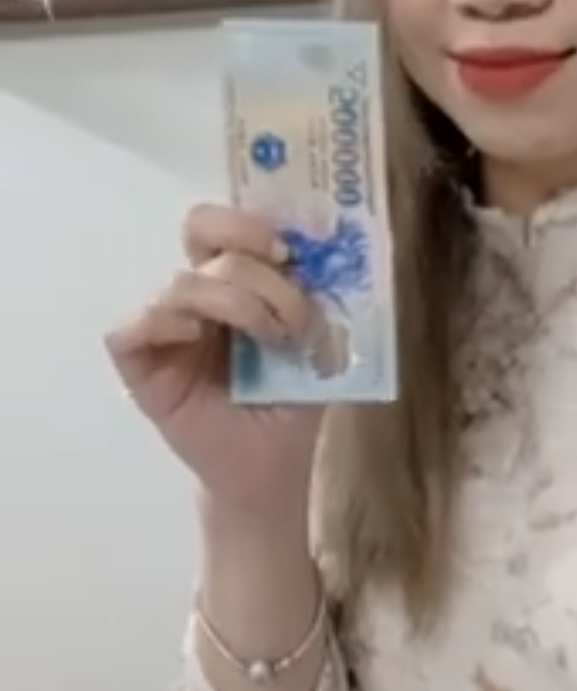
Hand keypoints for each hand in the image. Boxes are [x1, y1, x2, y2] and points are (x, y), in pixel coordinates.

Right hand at [104, 205, 325, 525]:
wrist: (272, 468)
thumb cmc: (292, 404)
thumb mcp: (318, 342)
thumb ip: (318, 298)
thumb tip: (332, 255)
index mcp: (234, 280)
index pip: (221, 224)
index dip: (249, 222)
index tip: (291, 251)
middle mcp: (197, 294)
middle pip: (199, 233)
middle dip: (254, 263)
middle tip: (290, 304)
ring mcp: (165, 328)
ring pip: (181, 283)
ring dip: (237, 303)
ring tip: (273, 339)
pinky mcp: (140, 366)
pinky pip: (131, 329)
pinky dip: (166, 325)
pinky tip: (198, 342)